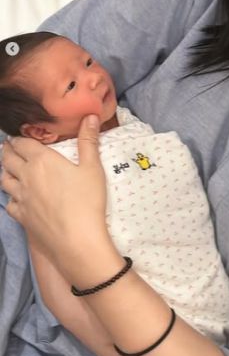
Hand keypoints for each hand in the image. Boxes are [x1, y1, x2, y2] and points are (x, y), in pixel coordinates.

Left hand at [1, 115, 108, 266]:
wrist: (76, 240)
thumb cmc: (87, 201)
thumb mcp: (93, 168)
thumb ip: (88, 141)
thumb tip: (89, 116)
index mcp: (42, 161)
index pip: (23, 143)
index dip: (19, 137)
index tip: (17, 134)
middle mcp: (26, 177)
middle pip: (8, 159)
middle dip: (7, 150)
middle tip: (8, 146)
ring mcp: (21, 198)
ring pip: (4, 180)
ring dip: (5, 171)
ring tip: (8, 167)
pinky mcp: (21, 216)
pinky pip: (9, 203)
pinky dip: (10, 196)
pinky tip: (16, 197)